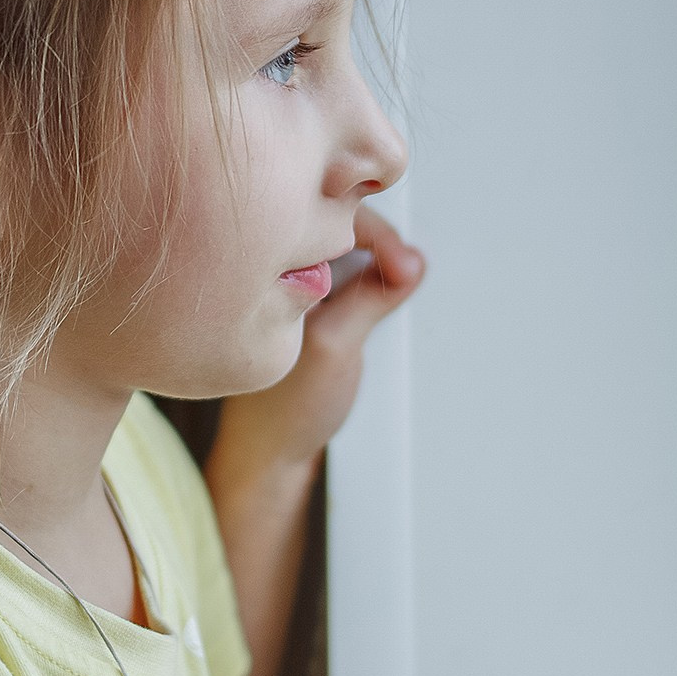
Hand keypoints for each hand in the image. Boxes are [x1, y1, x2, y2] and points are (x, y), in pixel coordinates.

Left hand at [216, 203, 426, 472]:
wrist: (269, 456)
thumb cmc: (283, 409)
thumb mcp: (334, 346)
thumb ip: (371, 297)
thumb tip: (408, 261)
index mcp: (267, 269)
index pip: (328, 219)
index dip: (374, 233)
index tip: (405, 263)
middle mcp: (278, 273)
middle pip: (341, 226)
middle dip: (382, 242)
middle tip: (409, 271)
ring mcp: (296, 289)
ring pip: (349, 252)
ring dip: (381, 261)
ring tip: (403, 279)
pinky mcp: (313, 308)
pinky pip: (350, 276)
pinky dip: (374, 281)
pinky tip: (387, 295)